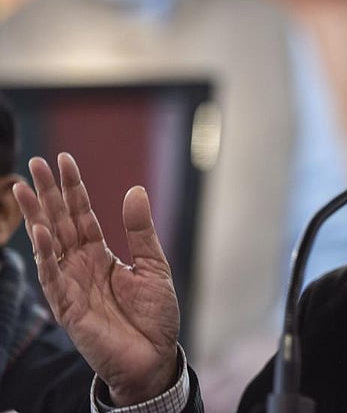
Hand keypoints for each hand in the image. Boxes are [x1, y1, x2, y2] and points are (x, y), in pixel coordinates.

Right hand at [13, 153, 179, 404]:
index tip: (64, 159)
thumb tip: (135, 189)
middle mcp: (80, 265)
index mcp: (99, 254)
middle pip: (60, 222)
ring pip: (48, 244)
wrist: (155, 356)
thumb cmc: (154, 315)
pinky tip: (41, 231)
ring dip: (37, 217)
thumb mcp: (153, 265)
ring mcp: (71, 284)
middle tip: (35, 163)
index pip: (82, 214)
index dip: (73, 187)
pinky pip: (53, 277)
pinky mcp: (68, 307)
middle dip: (47, 193)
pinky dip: (46, 254)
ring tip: (23, 189)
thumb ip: (140, 230)